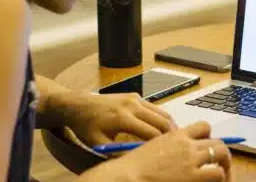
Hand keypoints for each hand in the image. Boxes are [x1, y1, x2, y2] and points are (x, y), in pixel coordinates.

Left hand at [58, 92, 177, 145]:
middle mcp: (132, 105)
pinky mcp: (135, 96)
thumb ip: (118, 151)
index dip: (160, 145)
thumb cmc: (87, 126)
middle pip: (161, 121)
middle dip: (170, 135)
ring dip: (169, 125)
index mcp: (123, 118)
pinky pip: (154, 108)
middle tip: (176, 146)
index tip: (165, 154)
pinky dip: (161, 118)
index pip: (151, 133)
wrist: (79, 105)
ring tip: (173, 138)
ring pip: (161, 113)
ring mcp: (135, 98)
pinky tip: (160, 128)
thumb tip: (138, 159)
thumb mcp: (98, 143)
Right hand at [83, 121, 231, 181]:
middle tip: (220, 163)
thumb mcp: (151, 148)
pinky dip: (219, 178)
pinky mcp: (194, 177)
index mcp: (176, 135)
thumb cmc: (131, 167)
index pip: (203, 127)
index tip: (206, 146)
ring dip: (223, 165)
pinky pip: (217, 174)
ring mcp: (192, 160)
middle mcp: (187, 145)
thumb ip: (168, 146)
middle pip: (217, 142)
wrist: (127, 177)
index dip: (208, 137)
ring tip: (221, 174)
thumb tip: (176, 154)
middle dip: (221, 153)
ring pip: (221, 155)